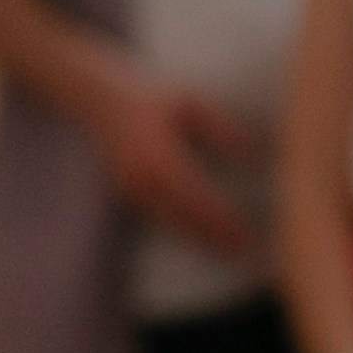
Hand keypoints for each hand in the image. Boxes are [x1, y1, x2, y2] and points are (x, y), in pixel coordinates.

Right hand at [80, 59, 261, 259]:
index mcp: (157, 155)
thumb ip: (219, 127)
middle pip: (184, 216)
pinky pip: (161, 219)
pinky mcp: (130, 197)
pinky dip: (185, 232)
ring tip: (230, 252)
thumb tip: (251, 151)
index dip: (220, 216)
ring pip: (172, 223)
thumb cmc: (151, 100)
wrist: (101, 102)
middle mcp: (142, 179)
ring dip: (201, 240)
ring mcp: (133, 190)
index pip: (195, 195)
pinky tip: (206, 240)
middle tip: (245, 251)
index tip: (245, 229)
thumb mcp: (189, 104)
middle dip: (214, 236)